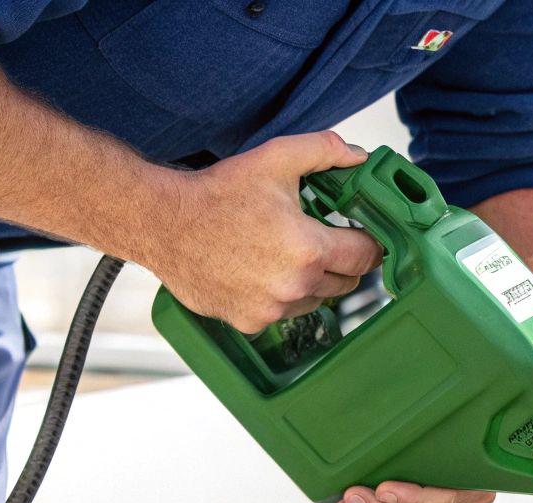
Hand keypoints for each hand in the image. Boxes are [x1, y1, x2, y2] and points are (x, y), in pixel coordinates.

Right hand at [143, 131, 380, 332]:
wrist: (162, 224)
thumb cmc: (214, 195)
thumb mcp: (274, 159)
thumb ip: (325, 151)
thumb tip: (360, 158)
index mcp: (308, 249)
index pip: (366, 257)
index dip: (369, 243)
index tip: (362, 235)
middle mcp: (294, 286)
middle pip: (346, 282)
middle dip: (342, 261)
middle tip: (324, 241)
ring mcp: (272, 309)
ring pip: (315, 300)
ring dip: (311, 282)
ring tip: (285, 254)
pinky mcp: (250, 321)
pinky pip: (282, 312)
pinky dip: (279, 296)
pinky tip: (259, 272)